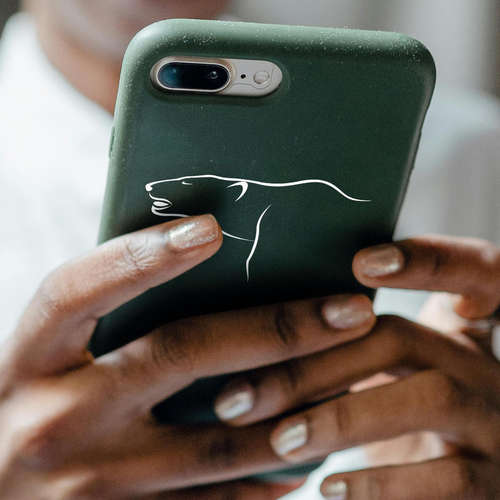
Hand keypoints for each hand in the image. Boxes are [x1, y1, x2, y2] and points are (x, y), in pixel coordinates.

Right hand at [0, 215, 375, 498]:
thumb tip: (195, 269)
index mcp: (29, 359)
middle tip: (351, 308)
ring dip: (294, 406)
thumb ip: (104, 321)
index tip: (213, 227)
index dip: (144, 255)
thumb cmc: (25, 411)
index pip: (80, 290)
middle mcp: (54, 420)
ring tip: (356, 372)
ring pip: (216, 442)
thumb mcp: (43, 359)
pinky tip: (308, 452)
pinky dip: (265, 478)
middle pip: (179, 355)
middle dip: (276, 328)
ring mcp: (90, 487)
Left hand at [214, 236, 499, 498]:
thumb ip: (354, 343)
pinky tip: (328, 488)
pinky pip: (447, 479)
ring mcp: (495, 422)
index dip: (429, 259)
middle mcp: (482, 365)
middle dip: (317, 362)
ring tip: (279, 439)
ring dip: (343, 417)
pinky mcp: (494, 484)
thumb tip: (258, 327)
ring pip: (429, 397)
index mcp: (460, 330)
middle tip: (239, 395)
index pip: (473, 270)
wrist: (462, 484)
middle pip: (402, 337)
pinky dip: (380, 483)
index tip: (363, 262)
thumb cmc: (405, 412)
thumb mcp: (394, 373)